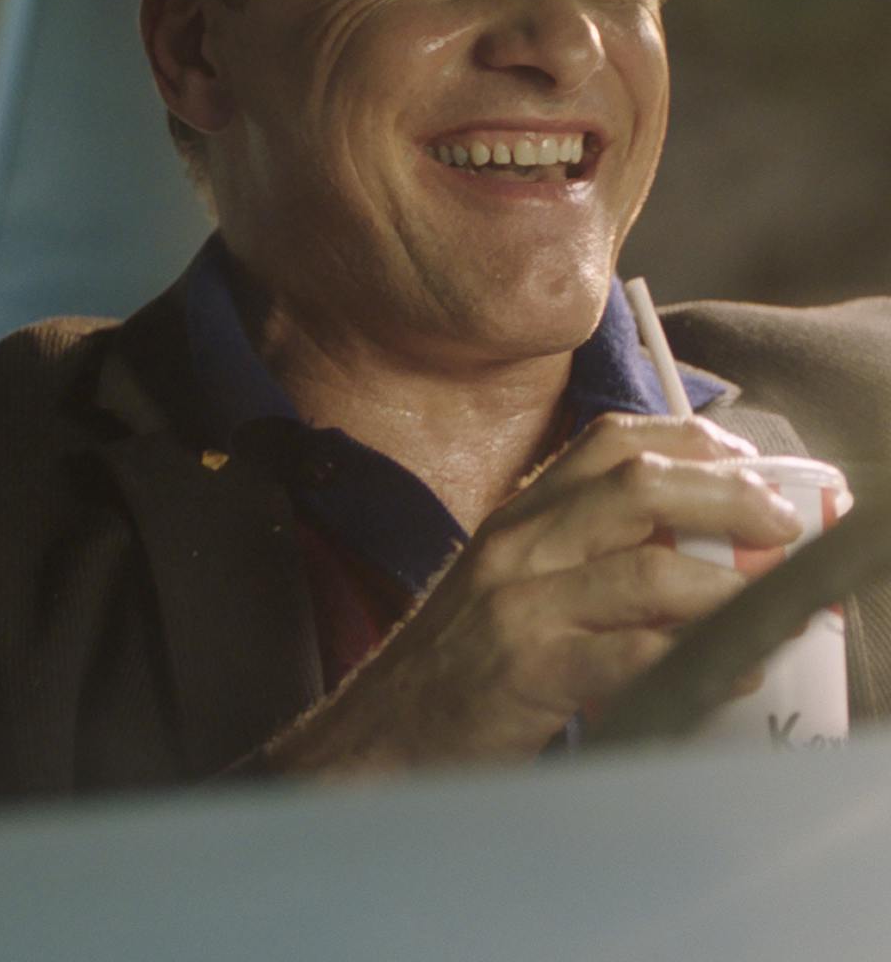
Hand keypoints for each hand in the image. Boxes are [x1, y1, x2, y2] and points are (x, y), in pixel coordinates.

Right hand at [268, 414, 804, 770]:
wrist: (383, 727)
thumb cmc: (458, 657)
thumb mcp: (509, 578)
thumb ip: (578, 549)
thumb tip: (689, 541)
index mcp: (518, 515)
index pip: (607, 442)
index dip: (689, 439)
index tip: (747, 459)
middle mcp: (518, 545)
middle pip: (638, 487)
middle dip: (728, 493)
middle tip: (782, 520)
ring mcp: (521, 604)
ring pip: (644, 567)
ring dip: (726, 581)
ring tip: (770, 596)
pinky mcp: (529, 670)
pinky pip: (630, 654)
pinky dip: (694, 657)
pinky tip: (731, 668)